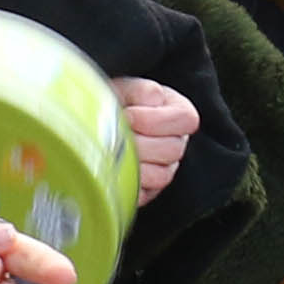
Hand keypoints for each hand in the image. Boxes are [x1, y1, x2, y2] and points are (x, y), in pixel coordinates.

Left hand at [116, 77, 199, 203]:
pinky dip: (126, 183)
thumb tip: (150, 100)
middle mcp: (176, 143)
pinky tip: (113, 168)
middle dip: (139, 142)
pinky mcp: (148, 191)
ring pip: (161, 175)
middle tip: (115, 134)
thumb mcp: (127, 89)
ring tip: (112, 151)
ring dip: (134, 163)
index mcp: (178, 114)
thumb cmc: (116, 105)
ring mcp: (164, 169)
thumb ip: (141, 90)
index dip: (156, 119)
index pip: (186, 120)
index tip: (130, 114)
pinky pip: (144, 195)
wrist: (97, 125)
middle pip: (173, 150)